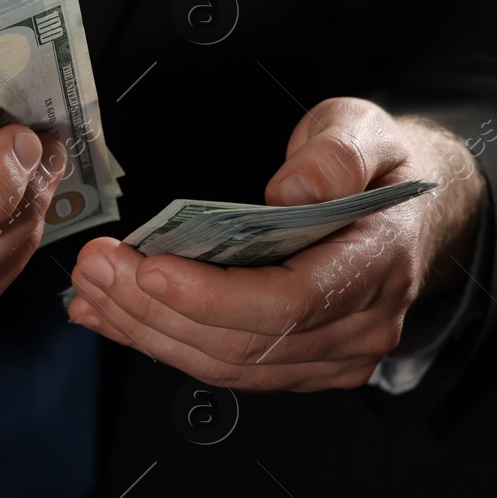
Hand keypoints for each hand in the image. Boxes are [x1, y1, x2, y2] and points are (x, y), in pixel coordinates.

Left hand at [66, 97, 485, 390]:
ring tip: (90, 291)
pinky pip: (224, 368)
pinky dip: (161, 342)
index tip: (150, 268)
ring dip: (147, 331)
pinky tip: (111, 316)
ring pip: (226, 366)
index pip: (292, 302)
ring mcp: (333, 358)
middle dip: (156, 310)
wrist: (406, 212)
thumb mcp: (365, 129)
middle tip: (95, 267)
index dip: (214, 295)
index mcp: (381, 263)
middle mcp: (362, 327)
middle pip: (245, 343)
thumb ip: (334, 154)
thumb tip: (288, 192)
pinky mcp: (300, 368)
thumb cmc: (377, 167)